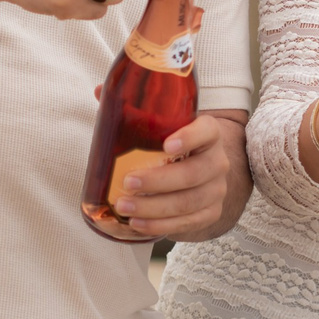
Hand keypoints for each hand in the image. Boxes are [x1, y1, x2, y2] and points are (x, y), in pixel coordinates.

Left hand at [105, 112, 246, 242]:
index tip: (166, 145)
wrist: (197, 172)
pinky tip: (138, 224)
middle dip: (159, 181)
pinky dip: (161, 226)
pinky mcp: (211, 212)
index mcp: (208, 134)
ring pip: (189, 202)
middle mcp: (218, 161)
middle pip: (194, 172)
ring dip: (154, 208)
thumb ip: (133, 109)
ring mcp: (217, 190)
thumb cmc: (171, 144)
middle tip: (128, 182)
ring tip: (124, 206)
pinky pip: (188, 223)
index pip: (206, 131)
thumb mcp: (160, 126)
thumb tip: (101, 92)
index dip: (190, 137)